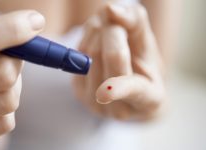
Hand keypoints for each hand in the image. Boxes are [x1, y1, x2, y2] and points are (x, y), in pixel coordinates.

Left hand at [73, 3, 165, 119]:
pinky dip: (87, 39)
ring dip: (99, 31)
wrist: (128, 87)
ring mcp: (96, 103)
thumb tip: (110, 10)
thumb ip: (135, 23)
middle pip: (109, 57)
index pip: (133, 90)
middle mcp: (120, 107)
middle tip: (118, 20)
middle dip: (113, 30)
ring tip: (109, 33)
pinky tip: (97, 42)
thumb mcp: (147, 44)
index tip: (103, 93)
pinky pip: (76, 55)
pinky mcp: (78, 93)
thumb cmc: (143, 64)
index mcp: (149, 99)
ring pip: (90, 52)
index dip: (118, 88)